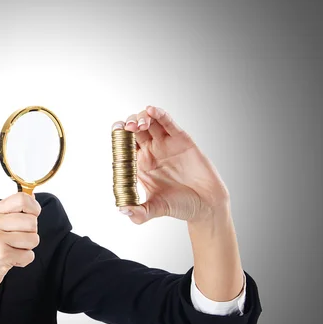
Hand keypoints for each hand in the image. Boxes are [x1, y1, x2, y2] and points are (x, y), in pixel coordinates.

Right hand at [0, 192, 41, 300]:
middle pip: (32, 220)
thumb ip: (12, 212)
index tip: (33, 216)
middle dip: (31, 234)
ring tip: (12, 251)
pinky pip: (29, 255)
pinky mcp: (2, 255)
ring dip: (27, 248)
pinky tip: (9, 261)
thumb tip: (32, 197)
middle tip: (17, 241)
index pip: (21, 198)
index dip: (34, 208)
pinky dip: (23, 261)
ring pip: (34, 238)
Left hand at [113, 105, 229, 224]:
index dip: (118, 136)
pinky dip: (160, 114)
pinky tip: (152, 110)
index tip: (116, 133)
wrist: (206, 205)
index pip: (124, 145)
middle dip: (129, 124)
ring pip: (149, 122)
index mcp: (140, 165)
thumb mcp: (156, 209)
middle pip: (134, 130)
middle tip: (128, 128)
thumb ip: (139, 213)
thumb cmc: (180, 206)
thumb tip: (122, 210)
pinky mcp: (181, 139)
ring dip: (142, 117)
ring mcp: (165, 144)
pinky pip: (168, 123)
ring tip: (141, 124)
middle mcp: (151, 152)